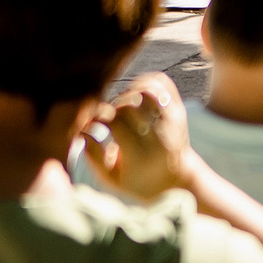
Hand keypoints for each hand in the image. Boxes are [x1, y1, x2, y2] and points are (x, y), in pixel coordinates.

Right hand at [84, 71, 196, 201]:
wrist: (174, 178)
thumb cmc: (136, 180)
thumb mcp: (111, 179)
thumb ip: (93, 157)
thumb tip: (83, 130)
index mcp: (142, 156)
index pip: (117, 123)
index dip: (99, 117)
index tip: (93, 122)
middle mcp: (161, 136)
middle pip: (130, 105)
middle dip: (112, 106)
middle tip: (108, 116)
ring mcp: (173, 120)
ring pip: (147, 89)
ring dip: (128, 92)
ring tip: (121, 105)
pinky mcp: (178, 109)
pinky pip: (161, 83)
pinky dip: (143, 81)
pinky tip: (133, 95)